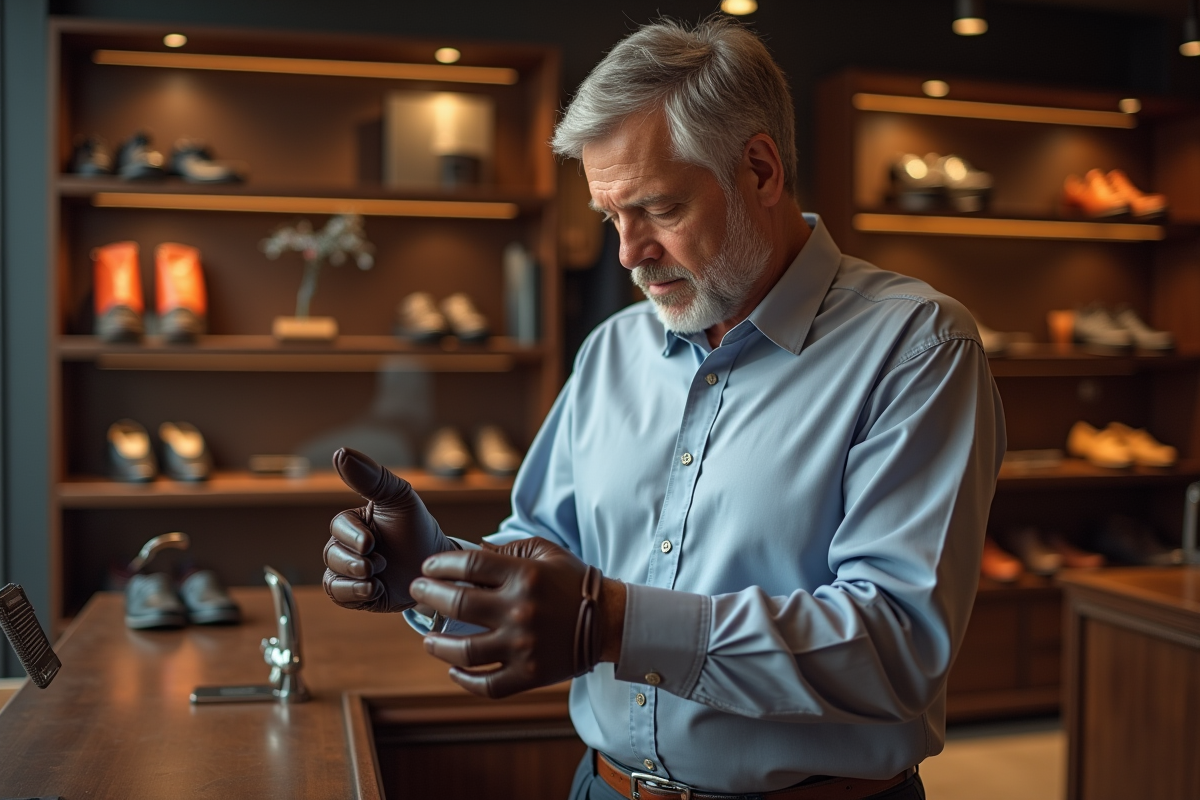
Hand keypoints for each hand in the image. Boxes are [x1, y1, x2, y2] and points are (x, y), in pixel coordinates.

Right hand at [322, 447, 457, 611]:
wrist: (437, 569)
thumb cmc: (417, 529)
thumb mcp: (400, 499)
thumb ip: (372, 477)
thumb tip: (340, 452)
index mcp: (355, 521)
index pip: (339, 526)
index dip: (351, 536)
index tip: (370, 542)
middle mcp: (348, 545)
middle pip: (331, 554)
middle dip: (354, 562)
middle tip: (379, 563)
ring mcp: (350, 570)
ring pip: (332, 577)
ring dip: (356, 579)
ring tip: (379, 578)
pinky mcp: (355, 594)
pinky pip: (338, 595)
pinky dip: (355, 594)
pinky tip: (375, 590)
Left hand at [411, 538, 608, 697]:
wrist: (607, 620)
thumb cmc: (571, 582)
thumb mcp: (545, 552)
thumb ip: (507, 550)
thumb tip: (469, 553)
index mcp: (524, 575)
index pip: (468, 565)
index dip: (440, 564)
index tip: (428, 568)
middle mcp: (520, 610)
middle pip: (457, 603)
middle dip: (428, 595)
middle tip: (417, 592)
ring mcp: (523, 645)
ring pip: (464, 650)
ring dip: (436, 644)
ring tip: (427, 639)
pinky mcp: (529, 674)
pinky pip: (487, 684)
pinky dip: (464, 680)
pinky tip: (454, 670)